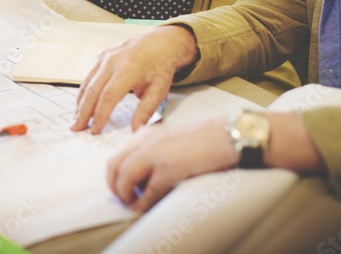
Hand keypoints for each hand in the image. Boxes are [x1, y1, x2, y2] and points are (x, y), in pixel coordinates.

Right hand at [72, 25, 198, 133]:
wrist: (161, 43)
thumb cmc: (160, 65)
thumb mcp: (158, 91)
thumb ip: (145, 112)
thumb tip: (136, 130)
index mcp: (127, 70)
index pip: (107, 98)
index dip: (99, 116)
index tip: (95, 129)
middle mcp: (113, 62)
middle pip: (92, 91)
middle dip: (83, 112)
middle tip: (77, 127)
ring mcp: (105, 57)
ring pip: (86, 82)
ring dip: (80, 102)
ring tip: (77, 117)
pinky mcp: (102, 55)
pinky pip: (89, 74)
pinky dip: (84, 89)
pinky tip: (82, 101)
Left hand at [107, 115, 235, 210]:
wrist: (227, 133)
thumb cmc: (204, 137)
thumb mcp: (170, 138)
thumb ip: (152, 150)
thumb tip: (140, 176)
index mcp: (146, 133)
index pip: (117, 155)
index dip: (113, 175)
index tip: (117, 186)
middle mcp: (147, 140)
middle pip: (114, 166)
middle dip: (113, 186)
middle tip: (121, 198)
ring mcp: (156, 152)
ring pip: (124, 177)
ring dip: (124, 194)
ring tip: (131, 203)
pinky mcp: (170, 166)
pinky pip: (148, 190)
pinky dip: (142, 202)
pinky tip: (142, 207)